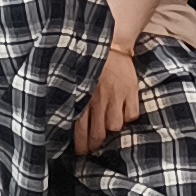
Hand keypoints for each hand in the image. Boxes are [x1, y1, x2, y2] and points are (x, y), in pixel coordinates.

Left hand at [71, 36, 145, 155]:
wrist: (111, 42)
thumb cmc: (90, 62)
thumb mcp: (76, 78)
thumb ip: (74, 98)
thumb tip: (64, 119)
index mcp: (82, 96)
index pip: (81, 130)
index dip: (82, 146)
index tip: (81, 154)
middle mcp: (99, 99)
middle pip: (99, 134)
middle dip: (95, 145)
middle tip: (93, 149)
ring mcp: (116, 96)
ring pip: (116, 127)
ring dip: (112, 129)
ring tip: (108, 126)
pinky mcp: (131, 92)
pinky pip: (131, 116)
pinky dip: (128, 118)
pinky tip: (123, 112)